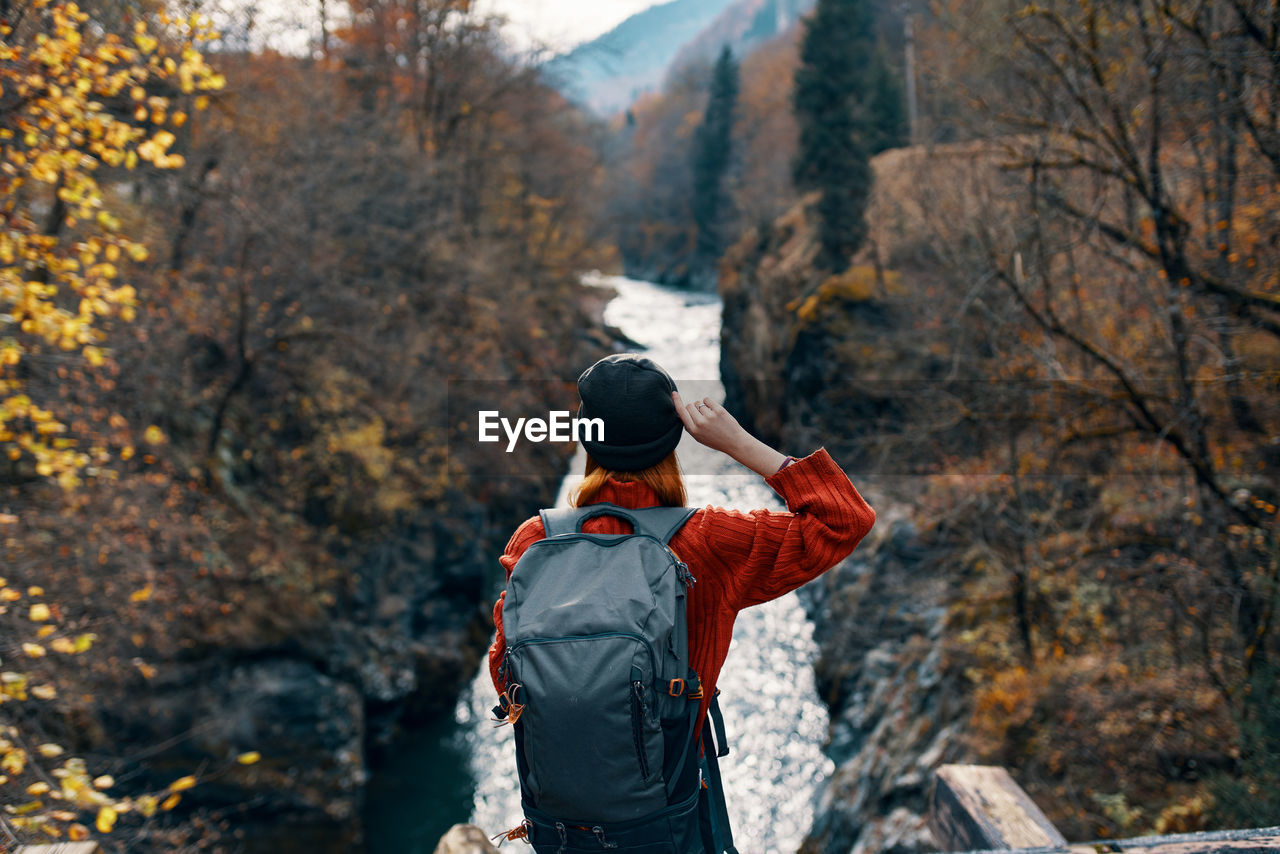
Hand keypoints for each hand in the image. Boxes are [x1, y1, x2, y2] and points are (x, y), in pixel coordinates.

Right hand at [672, 392, 787, 476]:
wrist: (734, 442)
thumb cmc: (715, 439)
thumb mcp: (699, 437)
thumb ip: (689, 426)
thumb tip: (680, 414)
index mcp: (693, 430)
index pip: (681, 412)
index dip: (677, 401)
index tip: (674, 393)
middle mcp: (700, 423)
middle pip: (690, 405)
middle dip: (693, 408)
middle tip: (701, 415)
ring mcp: (710, 416)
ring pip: (698, 403)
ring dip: (702, 407)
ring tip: (710, 417)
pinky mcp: (718, 410)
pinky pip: (706, 399)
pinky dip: (708, 402)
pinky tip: (713, 410)